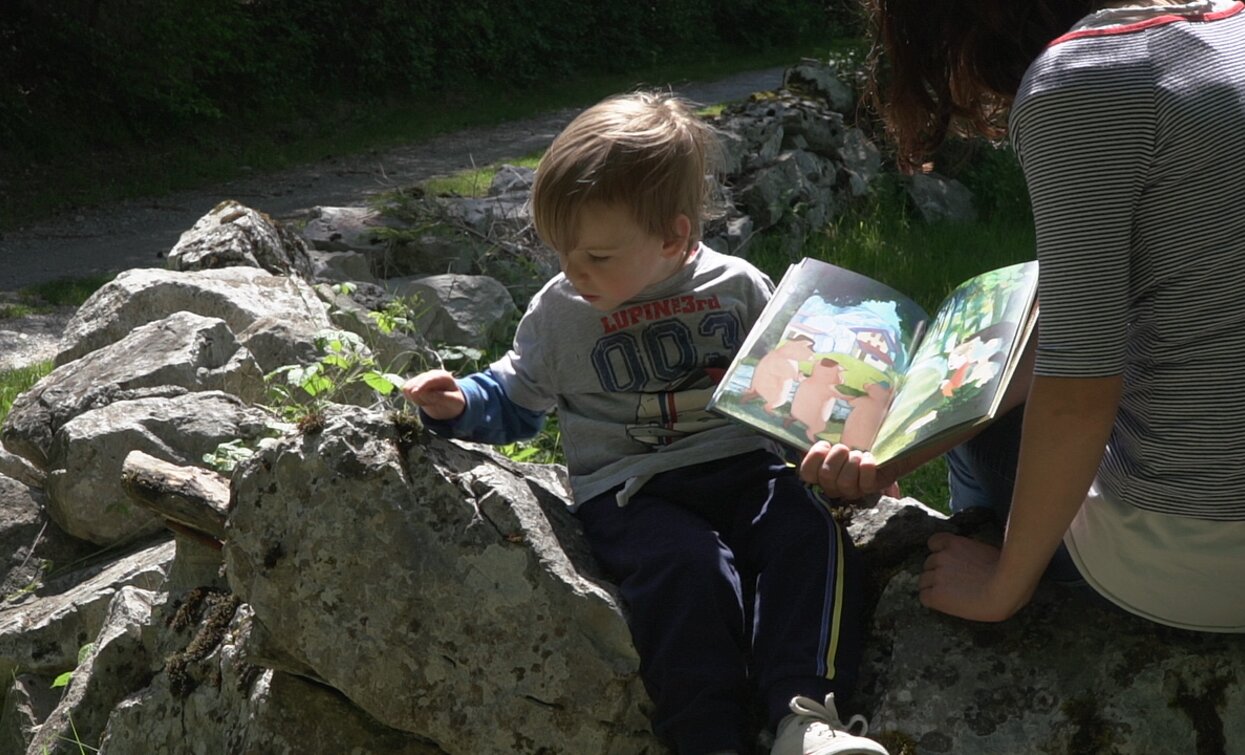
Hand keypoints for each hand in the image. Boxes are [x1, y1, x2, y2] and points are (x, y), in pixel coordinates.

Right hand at [401, 370, 465, 420]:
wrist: (449, 402)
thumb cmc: (454, 401)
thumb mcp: (454, 401)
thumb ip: (441, 397)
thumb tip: (423, 394)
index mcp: (443, 376)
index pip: (431, 378)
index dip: (422, 384)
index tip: (415, 392)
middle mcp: (430, 374)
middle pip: (417, 384)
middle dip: (420, 397)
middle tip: (431, 404)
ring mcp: (421, 378)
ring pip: (409, 387)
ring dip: (416, 399)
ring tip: (427, 402)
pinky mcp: (413, 384)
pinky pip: (405, 391)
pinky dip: (411, 398)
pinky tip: (421, 400)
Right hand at [798, 441, 900, 498]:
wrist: (882, 446)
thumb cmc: (852, 442)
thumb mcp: (833, 437)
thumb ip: (816, 436)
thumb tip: (801, 430)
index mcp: (820, 473)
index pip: (806, 473)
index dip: (814, 458)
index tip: (825, 445)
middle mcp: (833, 486)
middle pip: (827, 475)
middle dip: (837, 456)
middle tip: (845, 448)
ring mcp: (852, 490)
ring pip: (845, 482)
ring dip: (852, 463)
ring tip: (859, 454)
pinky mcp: (870, 489)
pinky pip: (865, 483)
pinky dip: (867, 467)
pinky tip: (869, 457)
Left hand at [918, 532, 1034, 621]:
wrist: (1005, 589)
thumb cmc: (1007, 573)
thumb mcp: (987, 553)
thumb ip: (973, 554)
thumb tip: (974, 562)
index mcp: (954, 543)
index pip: (933, 543)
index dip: (938, 554)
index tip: (948, 563)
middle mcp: (941, 557)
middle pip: (928, 564)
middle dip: (938, 572)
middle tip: (953, 584)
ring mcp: (937, 575)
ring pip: (923, 581)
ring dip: (934, 587)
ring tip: (951, 596)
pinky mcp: (936, 594)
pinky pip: (924, 597)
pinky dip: (931, 601)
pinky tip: (945, 604)